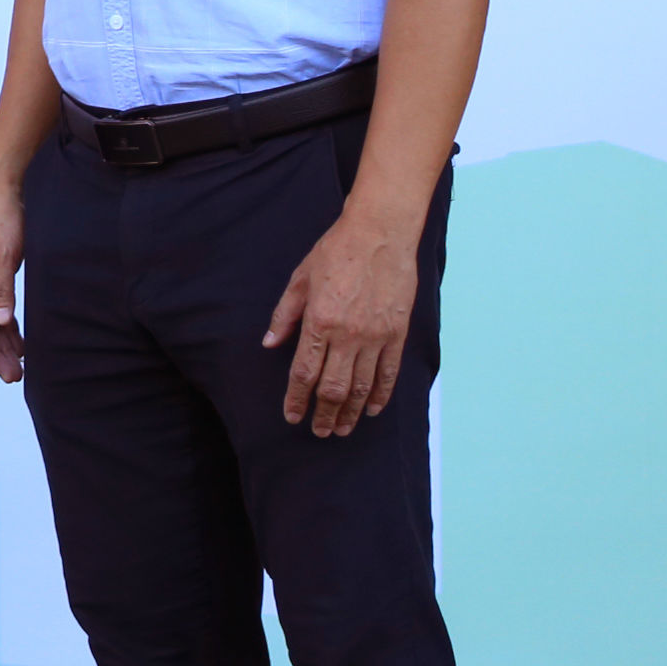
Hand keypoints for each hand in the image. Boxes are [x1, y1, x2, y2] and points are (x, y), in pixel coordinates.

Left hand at [267, 208, 417, 436]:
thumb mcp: (299, 280)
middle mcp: (348, 335)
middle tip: (318, 432)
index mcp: (319, 322)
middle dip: (324, 414)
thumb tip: (269, 344)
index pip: (304, 373)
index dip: (296, 399)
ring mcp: (376, 336)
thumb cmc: (335, 252)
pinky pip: (389, 372)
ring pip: (363, 386)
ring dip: (351, 412)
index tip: (291, 417)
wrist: (380, 233)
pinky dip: (381, 394)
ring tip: (341, 429)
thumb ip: (284, 316)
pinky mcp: (397, 332)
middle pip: (334, 387)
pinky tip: (373, 409)